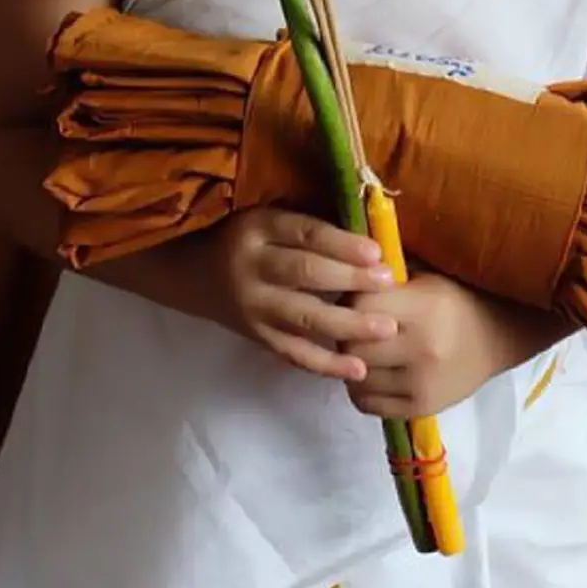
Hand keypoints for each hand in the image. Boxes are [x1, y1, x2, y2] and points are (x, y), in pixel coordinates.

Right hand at [197, 207, 399, 380]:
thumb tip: (371, 236)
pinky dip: (326, 364)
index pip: (305, 234)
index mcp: (259, 228)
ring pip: (303, 317)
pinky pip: (294, 353)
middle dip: (351, 278)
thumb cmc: (251, 239)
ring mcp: (254, 306)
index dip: (341, 243)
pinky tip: (358, 369)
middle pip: (305, 273)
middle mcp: (252, 267)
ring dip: (347, 325)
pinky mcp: (257, 336)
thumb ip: (310, 227)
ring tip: (386, 329)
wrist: (196, 274)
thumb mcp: (270, 218)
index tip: (377, 252)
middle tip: (390, 284)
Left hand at [345, 272, 525, 419]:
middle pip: (353, 346)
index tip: (354, 300)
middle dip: (345, 335)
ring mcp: (421, 383)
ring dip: (351, 365)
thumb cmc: (455, 298)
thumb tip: (340, 275)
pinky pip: (368, 403)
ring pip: (357, 378)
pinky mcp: (420, 407)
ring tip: (361, 351)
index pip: (359, 308)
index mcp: (423, 308)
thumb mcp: (425, 276)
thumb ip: (385, 279)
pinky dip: (361, 390)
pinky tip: (371, 374)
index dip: (349, 302)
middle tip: (351, 328)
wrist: (497, 335)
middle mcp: (422, 348)